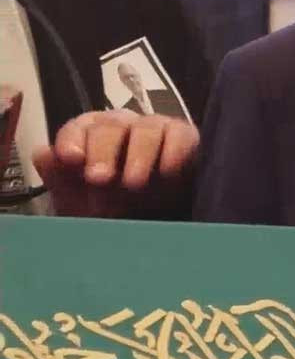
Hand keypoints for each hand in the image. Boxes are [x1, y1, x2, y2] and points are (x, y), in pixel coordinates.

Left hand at [32, 110, 198, 217]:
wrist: (160, 232)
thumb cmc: (117, 215)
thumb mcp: (83, 206)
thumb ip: (61, 180)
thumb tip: (43, 153)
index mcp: (91, 138)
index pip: (78, 129)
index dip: (73, 141)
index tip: (71, 160)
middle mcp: (123, 129)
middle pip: (110, 126)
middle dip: (103, 151)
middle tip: (99, 178)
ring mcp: (156, 131)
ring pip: (145, 128)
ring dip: (138, 154)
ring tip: (133, 184)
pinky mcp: (186, 139)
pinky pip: (180, 135)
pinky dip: (174, 151)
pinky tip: (167, 172)